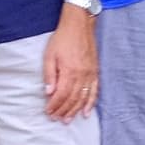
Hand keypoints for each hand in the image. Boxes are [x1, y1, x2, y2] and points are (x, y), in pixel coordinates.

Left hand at [42, 5, 98, 119]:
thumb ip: (49, 75)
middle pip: (72, 99)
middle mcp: (81, 75)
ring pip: (83, 98)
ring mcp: (90, 74)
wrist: (79, 25)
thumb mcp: (50, 55)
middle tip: (56, 119)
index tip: (48, 112)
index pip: (62, 95)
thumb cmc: (62, 38)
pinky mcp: (95, 71)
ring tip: (68, 120)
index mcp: (69, 71)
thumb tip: (48, 92)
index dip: (55, 105)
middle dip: (63, 111)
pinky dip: (90, 103)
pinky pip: (94, 91)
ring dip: (75, 110)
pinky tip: (86, 112)